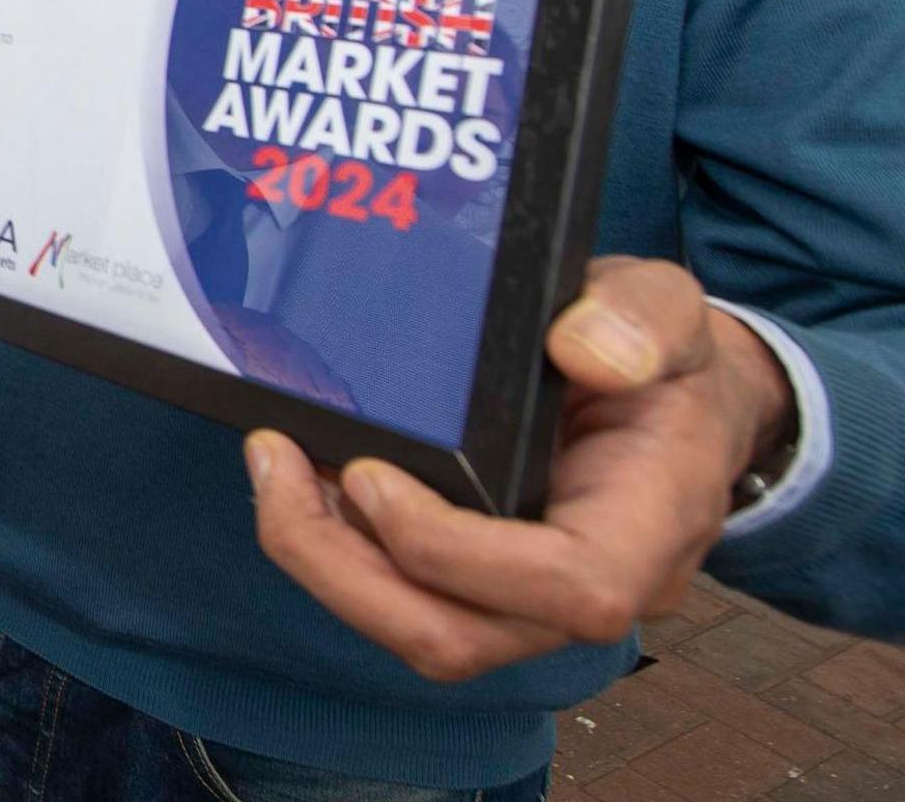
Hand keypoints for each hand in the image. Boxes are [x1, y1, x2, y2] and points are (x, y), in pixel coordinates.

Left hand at [248, 256, 796, 682]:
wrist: (673, 396)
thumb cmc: (669, 363)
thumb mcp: (671, 310)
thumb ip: (642, 319)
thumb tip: (583, 349)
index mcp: (653, 528)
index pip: (571, 588)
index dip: (458, 550)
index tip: (371, 473)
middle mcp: (596, 587)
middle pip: (461, 637)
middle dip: (345, 571)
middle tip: (276, 467)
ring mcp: (534, 600)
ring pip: (420, 631)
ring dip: (327, 562)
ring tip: (275, 469)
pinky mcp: (485, 587)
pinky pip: (405, 599)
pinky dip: (340, 551)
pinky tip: (302, 481)